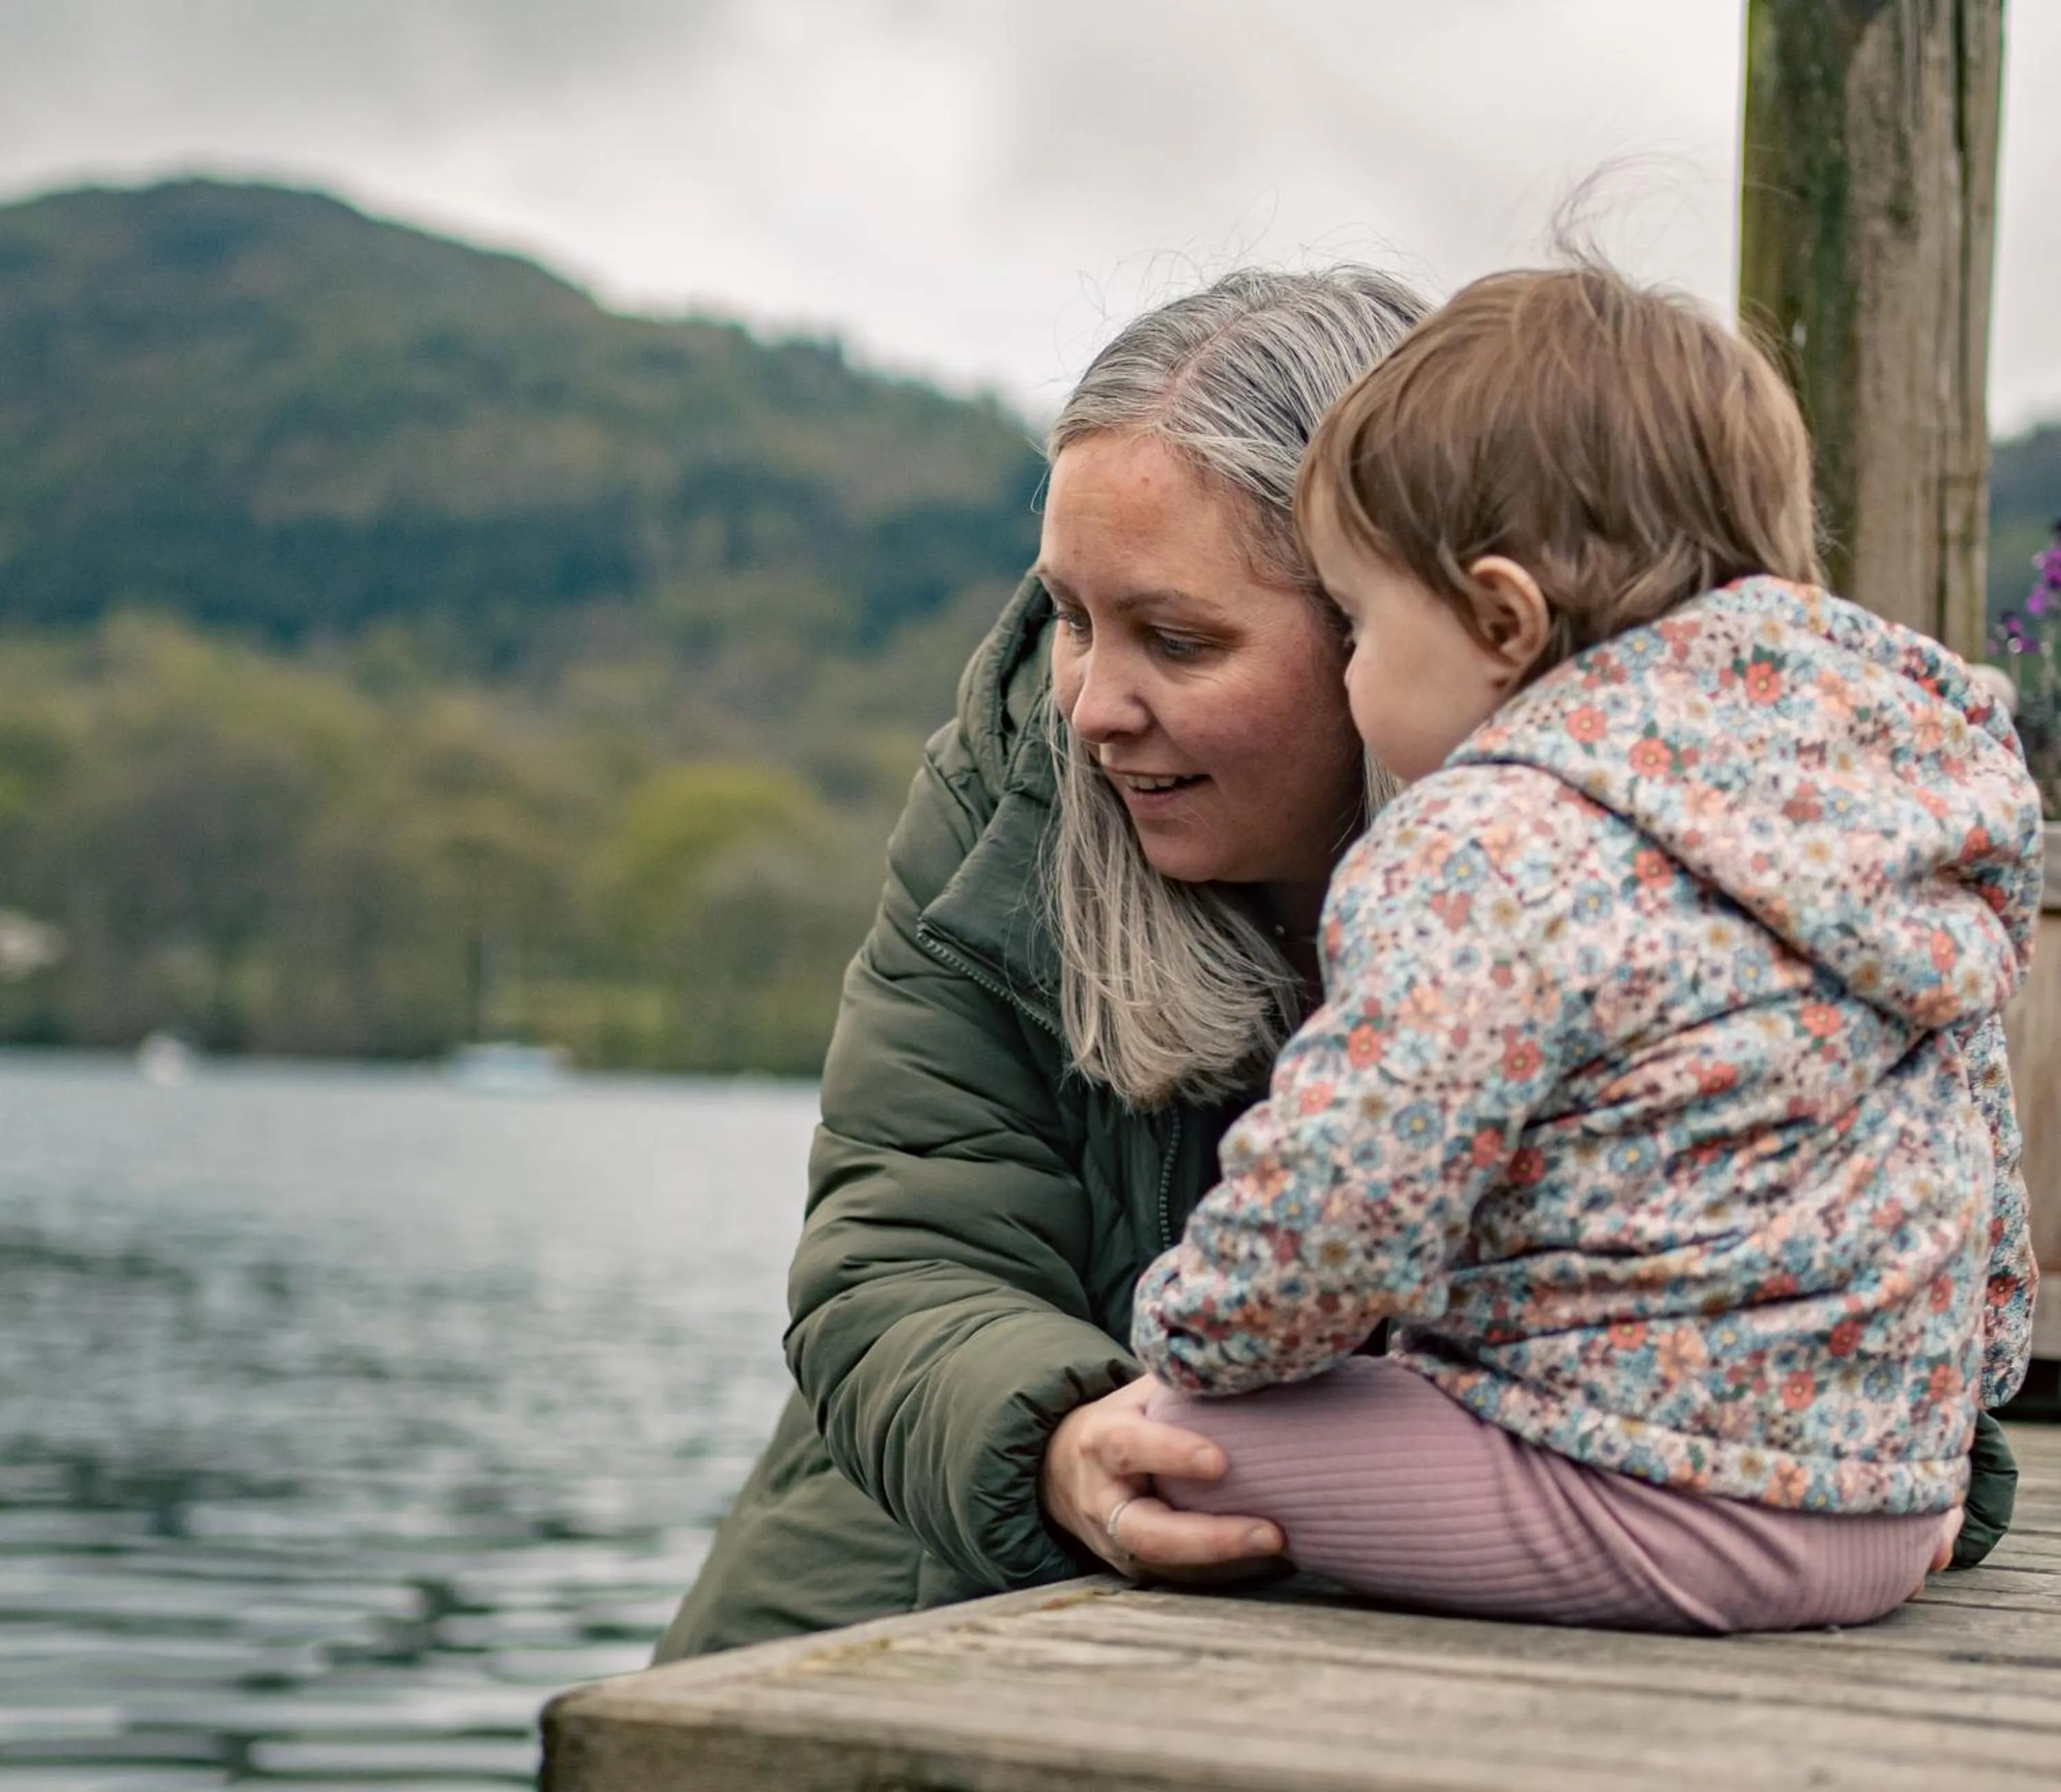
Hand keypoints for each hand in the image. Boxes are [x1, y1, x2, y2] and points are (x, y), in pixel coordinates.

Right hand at [1038, 1375, 1283, 1581]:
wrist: (1064, 1471)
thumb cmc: (1121, 1422)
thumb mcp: (1139, 1395)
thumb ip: (1184, 1388)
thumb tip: (1251, 1369)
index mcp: (1100, 1443)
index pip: (1130, 1448)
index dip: (1172, 1454)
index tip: (1221, 1462)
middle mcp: (1104, 1503)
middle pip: (1150, 1533)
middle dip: (1211, 1538)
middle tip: (1272, 1533)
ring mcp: (1118, 1545)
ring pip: (1169, 1565)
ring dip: (1228, 1562)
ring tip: (1282, 1545)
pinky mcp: (1137, 1570)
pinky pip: (1181, 1577)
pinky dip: (1226, 1571)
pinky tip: (1271, 1559)